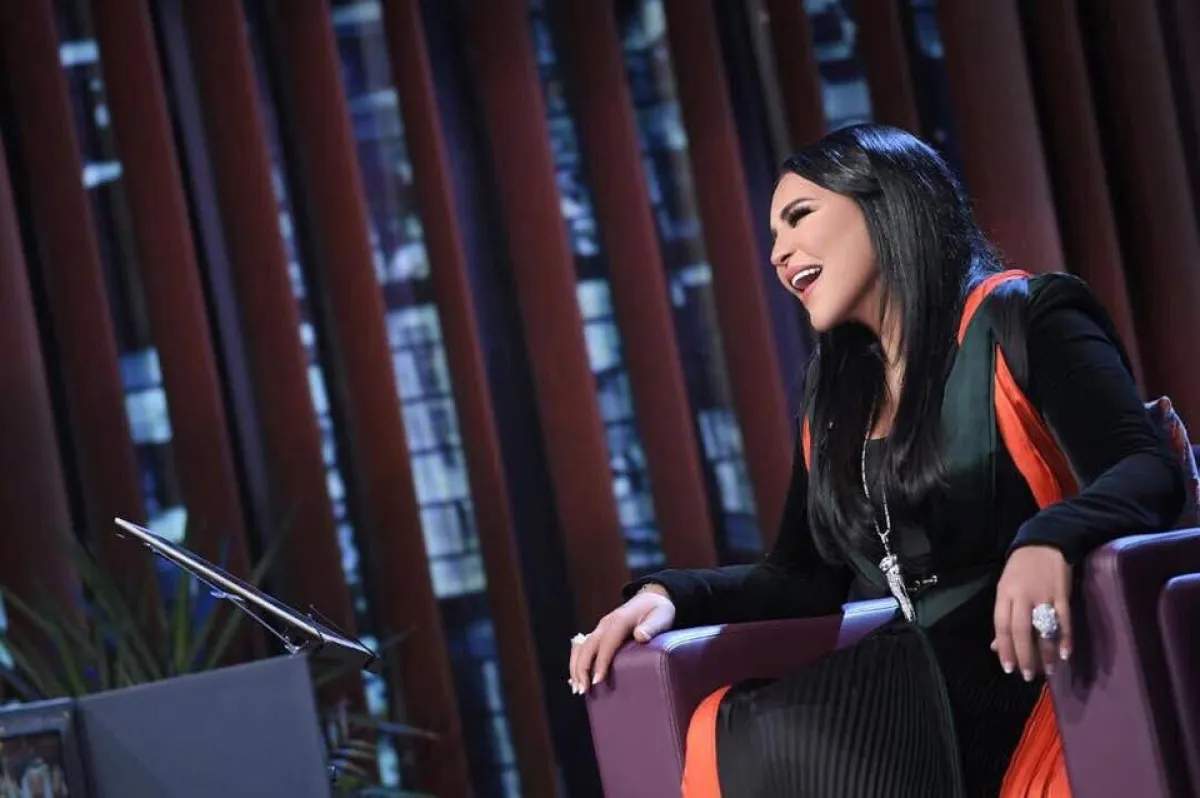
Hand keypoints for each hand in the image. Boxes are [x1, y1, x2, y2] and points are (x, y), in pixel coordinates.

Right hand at [568, 585, 675, 694]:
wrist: (651, 599)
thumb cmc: (658, 611)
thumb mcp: (660, 616)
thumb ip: (652, 627)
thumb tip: (640, 636)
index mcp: (620, 620)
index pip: (606, 643)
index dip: (601, 662)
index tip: (598, 681)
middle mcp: (606, 624)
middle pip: (588, 646)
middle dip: (582, 668)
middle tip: (584, 690)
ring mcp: (600, 628)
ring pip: (581, 648)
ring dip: (576, 667)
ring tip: (577, 689)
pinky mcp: (599, 634)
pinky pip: (582, 648)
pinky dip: (577, 663)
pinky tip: (577, 679)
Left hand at [992, 545, 1072, 680]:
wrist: (1044, 542)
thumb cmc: (1021, 570)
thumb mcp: (1005, 589)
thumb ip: (1003, 617)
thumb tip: (996, 646)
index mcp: (1004, 595)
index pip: (1002, 626)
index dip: (1005, 649)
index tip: (1008, 668)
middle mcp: (1021, 596)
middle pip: (1021, 630)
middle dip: (1024, 656)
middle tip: (1028, 675)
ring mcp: (1043, 594)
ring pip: (1042, 628)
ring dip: (1046, 652)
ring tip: (1048, 670)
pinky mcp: (1062, 593)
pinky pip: (1064, 619)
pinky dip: (1065, 637)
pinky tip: (1066, 654)